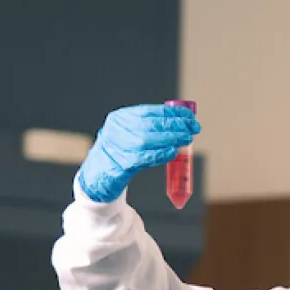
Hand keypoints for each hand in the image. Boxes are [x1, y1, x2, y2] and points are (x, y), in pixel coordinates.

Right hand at [76, 103, 199, 202]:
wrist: (97, 177)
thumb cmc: (120, 154)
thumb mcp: (131, 135)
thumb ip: (151, 129)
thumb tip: (181, 124)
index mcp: (120, 118)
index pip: (150, 111)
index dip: (172, 113)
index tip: (189, 116)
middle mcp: (116, 130)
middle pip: (149, 124)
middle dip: (175, 125)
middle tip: (193, 128)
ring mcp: (115, 147)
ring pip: (146, 140)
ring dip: (170, 138)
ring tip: (186, 139)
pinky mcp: (118, 166)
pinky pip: (142, 159)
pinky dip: (159, 155)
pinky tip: (172, 153)